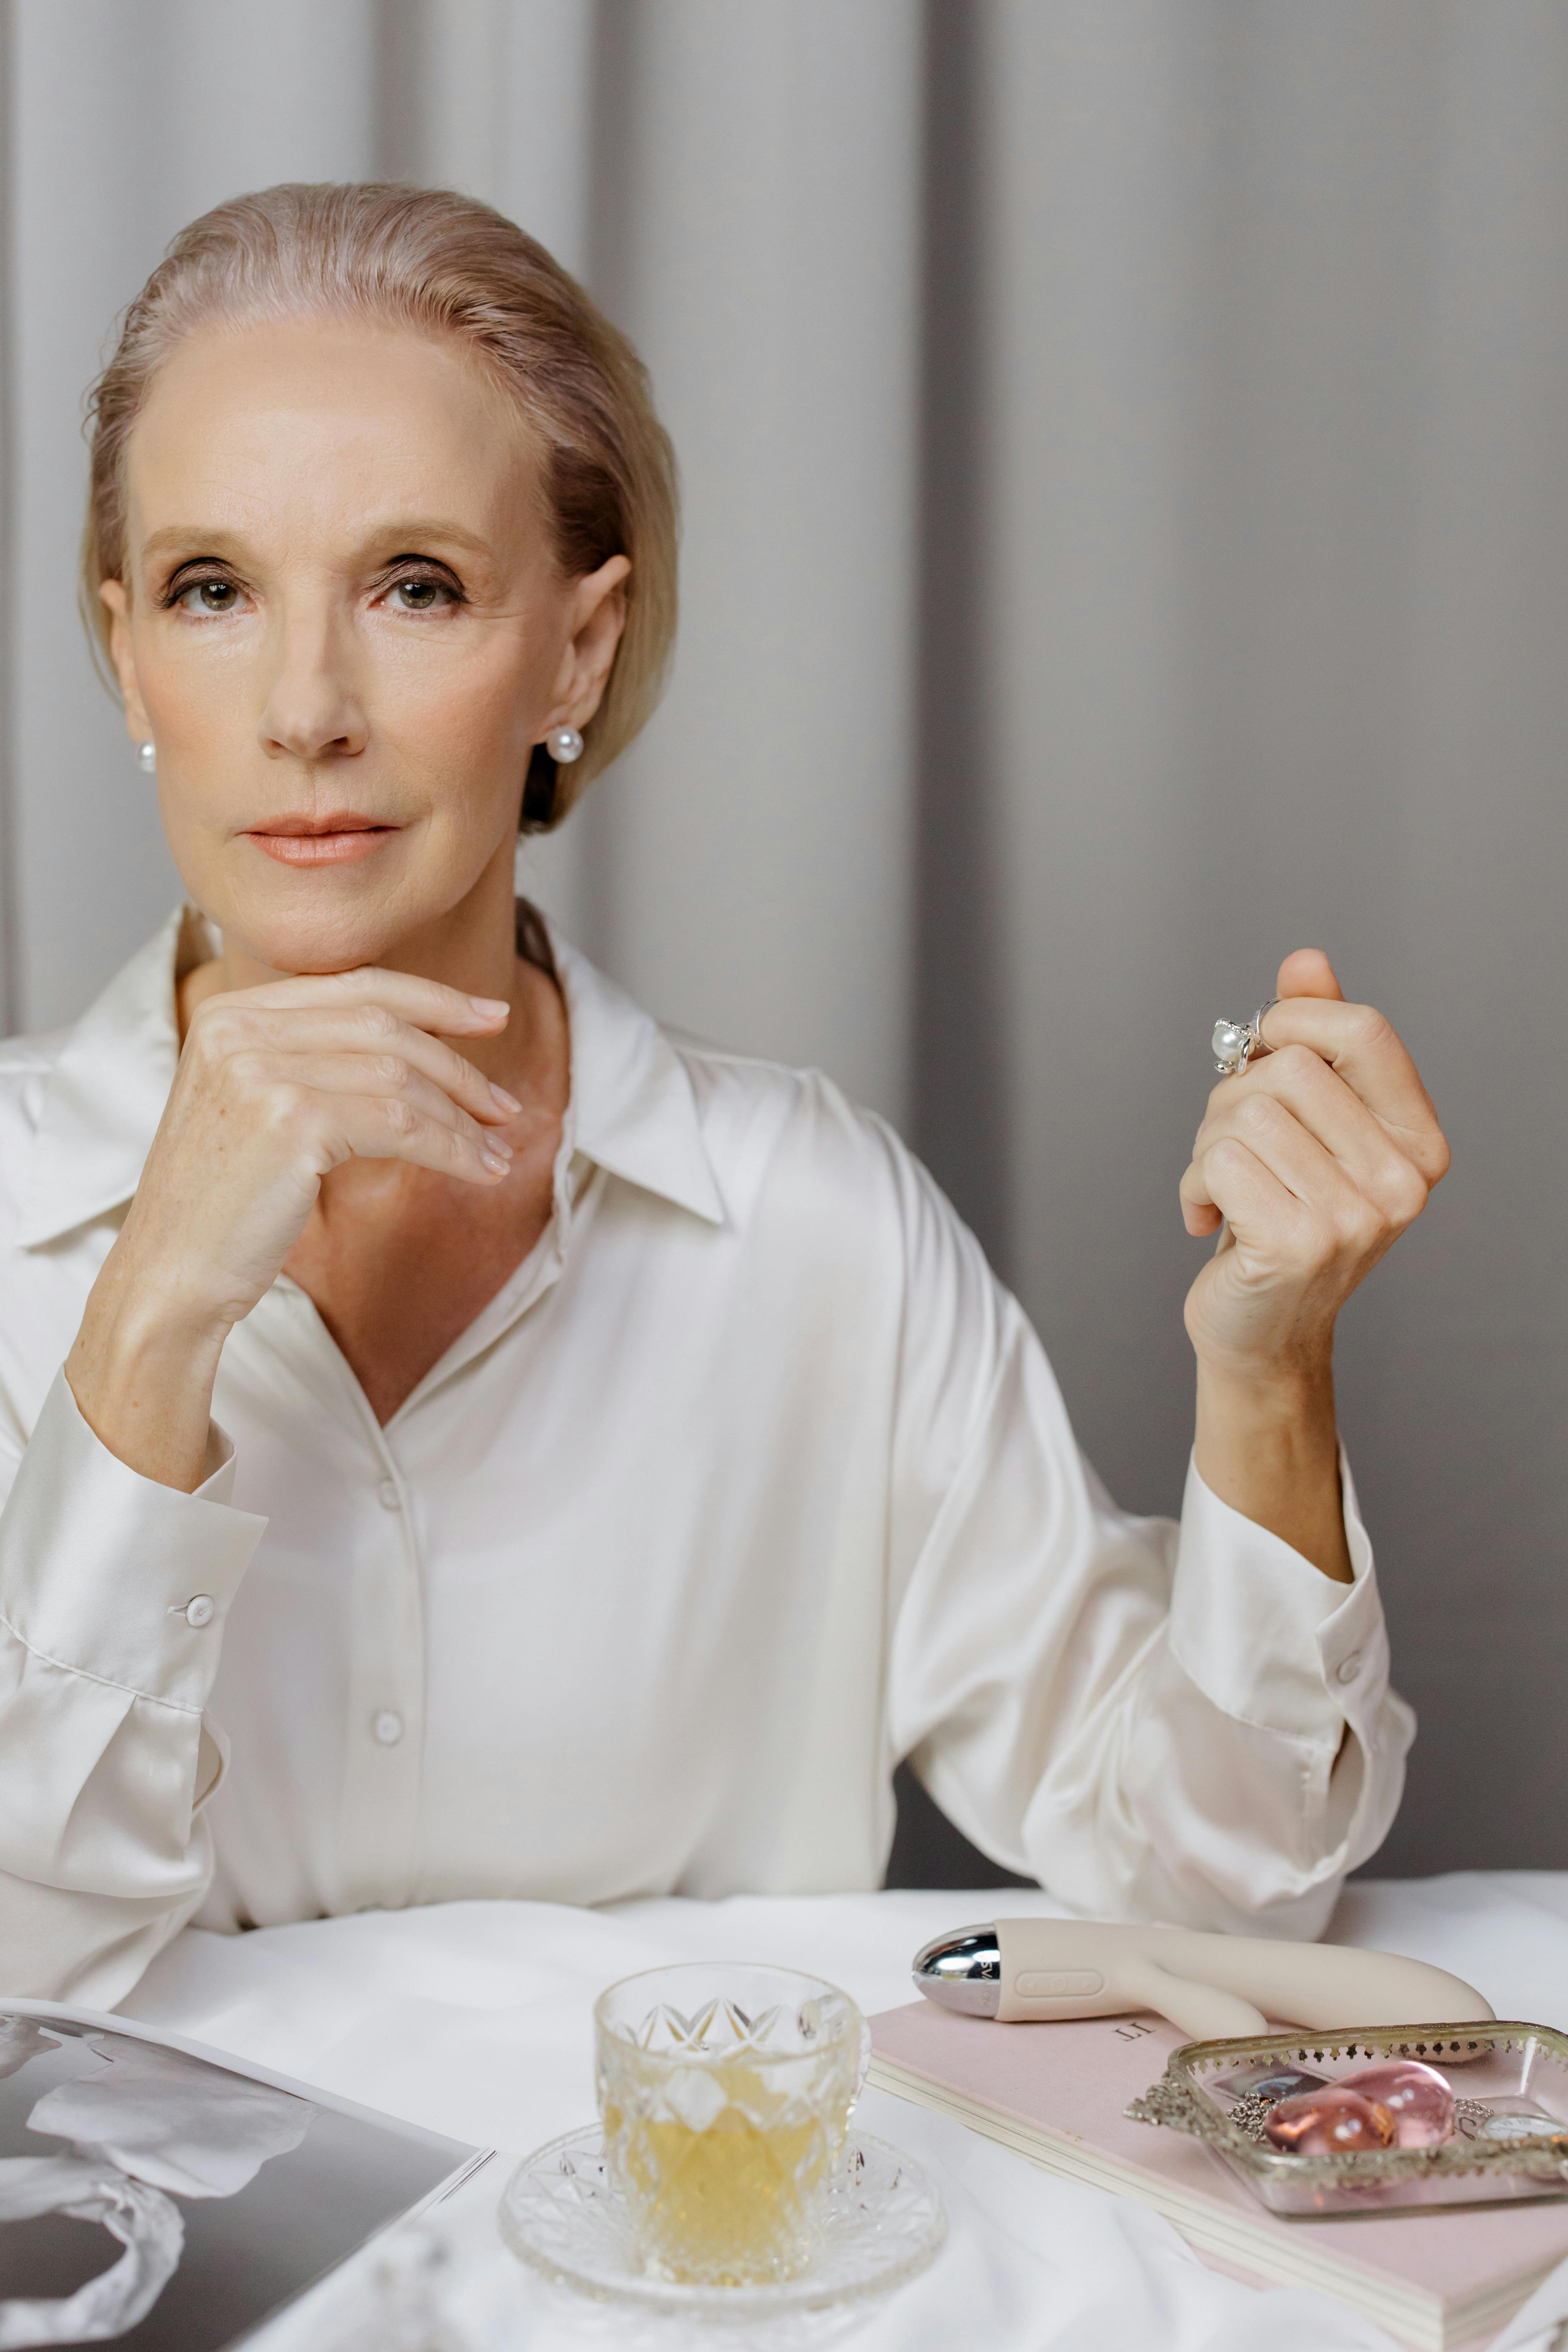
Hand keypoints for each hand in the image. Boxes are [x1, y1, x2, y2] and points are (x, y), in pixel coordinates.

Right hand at [67, 969, 517, 1486]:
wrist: (169, 1275)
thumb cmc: (221, 1203)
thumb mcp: (256, 1105)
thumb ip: (314, 1059)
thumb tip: (419, 1047)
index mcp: (231, 1013)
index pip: (356, 986)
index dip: (434, 999)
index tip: (491, 1014)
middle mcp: (240, 1028)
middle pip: (385, 1027)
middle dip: (459, 1065)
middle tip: (505, 1106)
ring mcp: (262, 1070)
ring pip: (400, 1078)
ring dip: (461, 1119)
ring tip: (495, 1152)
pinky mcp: (290, 1121)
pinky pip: (401, 1124)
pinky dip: (450, 1148)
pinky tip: (475, 1170)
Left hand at [1180, 950, 1447, 1383]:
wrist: (1262, 1327)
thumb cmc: (1279, 1214)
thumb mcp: (1304, 1124)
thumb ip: (1313, 1042)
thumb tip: (1307, 961)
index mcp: (1417, 1140)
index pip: (1364, 1030)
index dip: (1292, 1022)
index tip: (1257, 1051)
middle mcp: (1401, 1180)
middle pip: (1289, 1067)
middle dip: (1232, 1096)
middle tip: (1230, 1146)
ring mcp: (1356, 1216)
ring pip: (1245, 1113)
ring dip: (1207, 1144)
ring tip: (1222, 1186)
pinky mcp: (1299, 1244)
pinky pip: (1217, 1162)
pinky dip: (1192, 1185)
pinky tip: (1209, 1219)